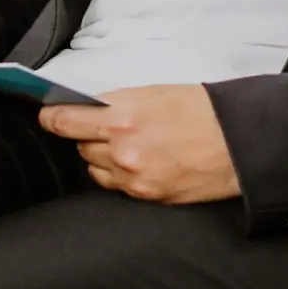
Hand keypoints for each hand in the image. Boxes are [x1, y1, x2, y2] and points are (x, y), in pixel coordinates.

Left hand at [39, 85, 239, 203]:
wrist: (240, 143)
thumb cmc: (205, 112)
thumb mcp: (158, 92)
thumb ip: (119, 102)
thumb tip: (92, 107)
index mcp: (123, 117)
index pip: (67, 121)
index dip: (52, 118)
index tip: (47, 116)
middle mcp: (123, 150)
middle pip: (81, 146)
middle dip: (88, 135)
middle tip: (107, 126)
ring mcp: (133, 177)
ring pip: (95, 167)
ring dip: (102, 156)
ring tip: (130, 144)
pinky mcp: (145, 195)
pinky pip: (115, 185)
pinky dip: (119, 174)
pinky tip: (139, 162)